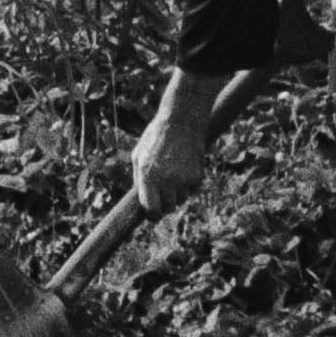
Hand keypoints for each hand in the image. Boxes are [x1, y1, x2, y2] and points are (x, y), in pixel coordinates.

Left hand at [126, 76, 226, 209]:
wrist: (182, 121)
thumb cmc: (156, 137)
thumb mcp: (138, 155)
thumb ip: (138, 179)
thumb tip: (141, 201)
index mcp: (147, 175)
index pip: (151, 209)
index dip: (152, 215)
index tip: (153, 214)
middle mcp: (165, 180)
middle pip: (168, 208)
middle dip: (165, 204)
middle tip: (164, 194)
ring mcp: (183, 180)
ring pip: (181, 200)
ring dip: (177, 193)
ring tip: (174, 174)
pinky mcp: (197, 177)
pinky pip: (192, 190)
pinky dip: (188, 185)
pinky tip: (184, 168)